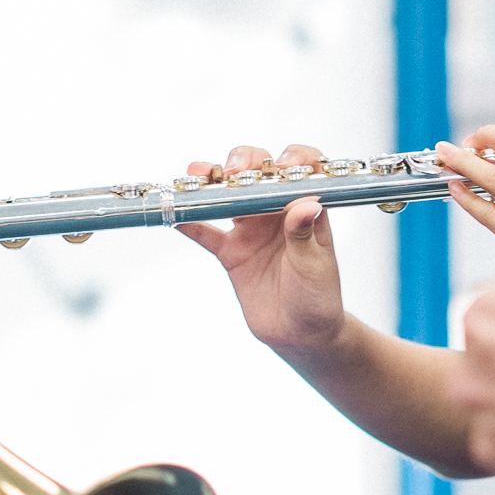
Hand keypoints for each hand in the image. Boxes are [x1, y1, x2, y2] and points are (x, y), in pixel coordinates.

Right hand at [175, 143, 349, 360]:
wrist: (300, 335)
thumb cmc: (318, 298)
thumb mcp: (315, 266)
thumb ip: (304, 234)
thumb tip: (307, 203)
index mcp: (305, 209)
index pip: (302, 170)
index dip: (294, 159)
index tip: (283, 165)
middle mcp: (277, 213)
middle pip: (257, 173)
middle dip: (243, 163)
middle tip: (233, 172)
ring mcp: (251, 230)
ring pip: (229, 196)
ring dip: (212, 182)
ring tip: (198, 176)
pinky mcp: (231, 253)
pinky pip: (206, 233)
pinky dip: (190, 223)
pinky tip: (176, 215)